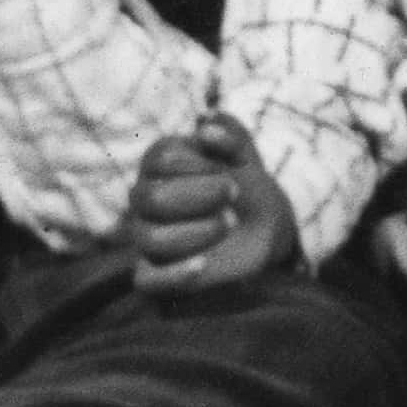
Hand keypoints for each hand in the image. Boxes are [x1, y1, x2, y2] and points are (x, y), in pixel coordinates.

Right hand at [128, 115, 298, 293]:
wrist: (262, 227)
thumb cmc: (246, 184)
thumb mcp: (245, 156)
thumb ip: (230, 136)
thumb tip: (206, 125)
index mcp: (158, 164)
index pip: (159, 160)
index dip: (196, 165)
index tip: (230, 172)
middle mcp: (144, 199)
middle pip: (150, 199)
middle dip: (197, 196)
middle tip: (233, 193)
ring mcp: (146, 236)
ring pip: (150, 239)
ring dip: (196, 233)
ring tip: (229, 224)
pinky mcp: (155, 273)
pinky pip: (146, 281)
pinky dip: (174, 275)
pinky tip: (202, 264)